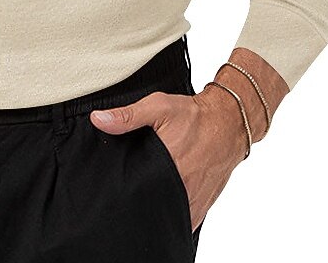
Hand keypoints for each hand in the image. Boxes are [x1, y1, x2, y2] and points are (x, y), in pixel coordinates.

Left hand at [90, 85, 247, 231]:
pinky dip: (170, 215)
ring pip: (166, 216)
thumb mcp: (158, 106)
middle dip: (138, 201)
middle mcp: (183, 189)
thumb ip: (128, 116)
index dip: (124, 192)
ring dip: (155, 210)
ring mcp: (194, 201)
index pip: (138, 192)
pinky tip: (160, 203)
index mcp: (168, 166)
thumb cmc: (193, 115)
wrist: (228, 123)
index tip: (115, 187)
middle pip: (151, 207)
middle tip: (128, 191)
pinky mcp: (202, 205)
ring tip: (143, 197)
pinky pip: (182, 220)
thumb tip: (98, 120)